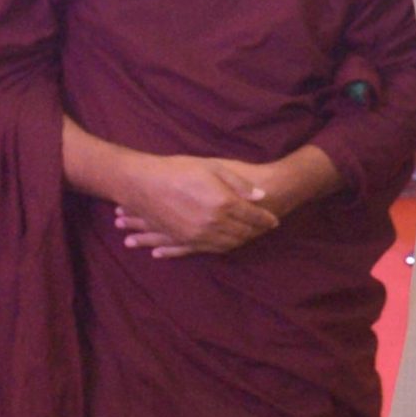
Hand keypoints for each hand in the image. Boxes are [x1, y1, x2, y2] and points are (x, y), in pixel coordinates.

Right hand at [114, 154, 280, 257]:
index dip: (266, 219)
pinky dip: (221, 247)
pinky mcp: (183, 239)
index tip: (274, 220)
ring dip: (240, 241)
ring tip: (248, 236)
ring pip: (227, 244)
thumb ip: (239, 184)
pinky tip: (227, 243)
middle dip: (255, 231)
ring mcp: (197, 233)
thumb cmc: (178, 169)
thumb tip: (261, 196)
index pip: (253, 216)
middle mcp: (212, 222)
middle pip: (242, 232)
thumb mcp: (213, 167)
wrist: (141, 182)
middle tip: (263, 229)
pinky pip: (208, 249)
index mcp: (222, 202)